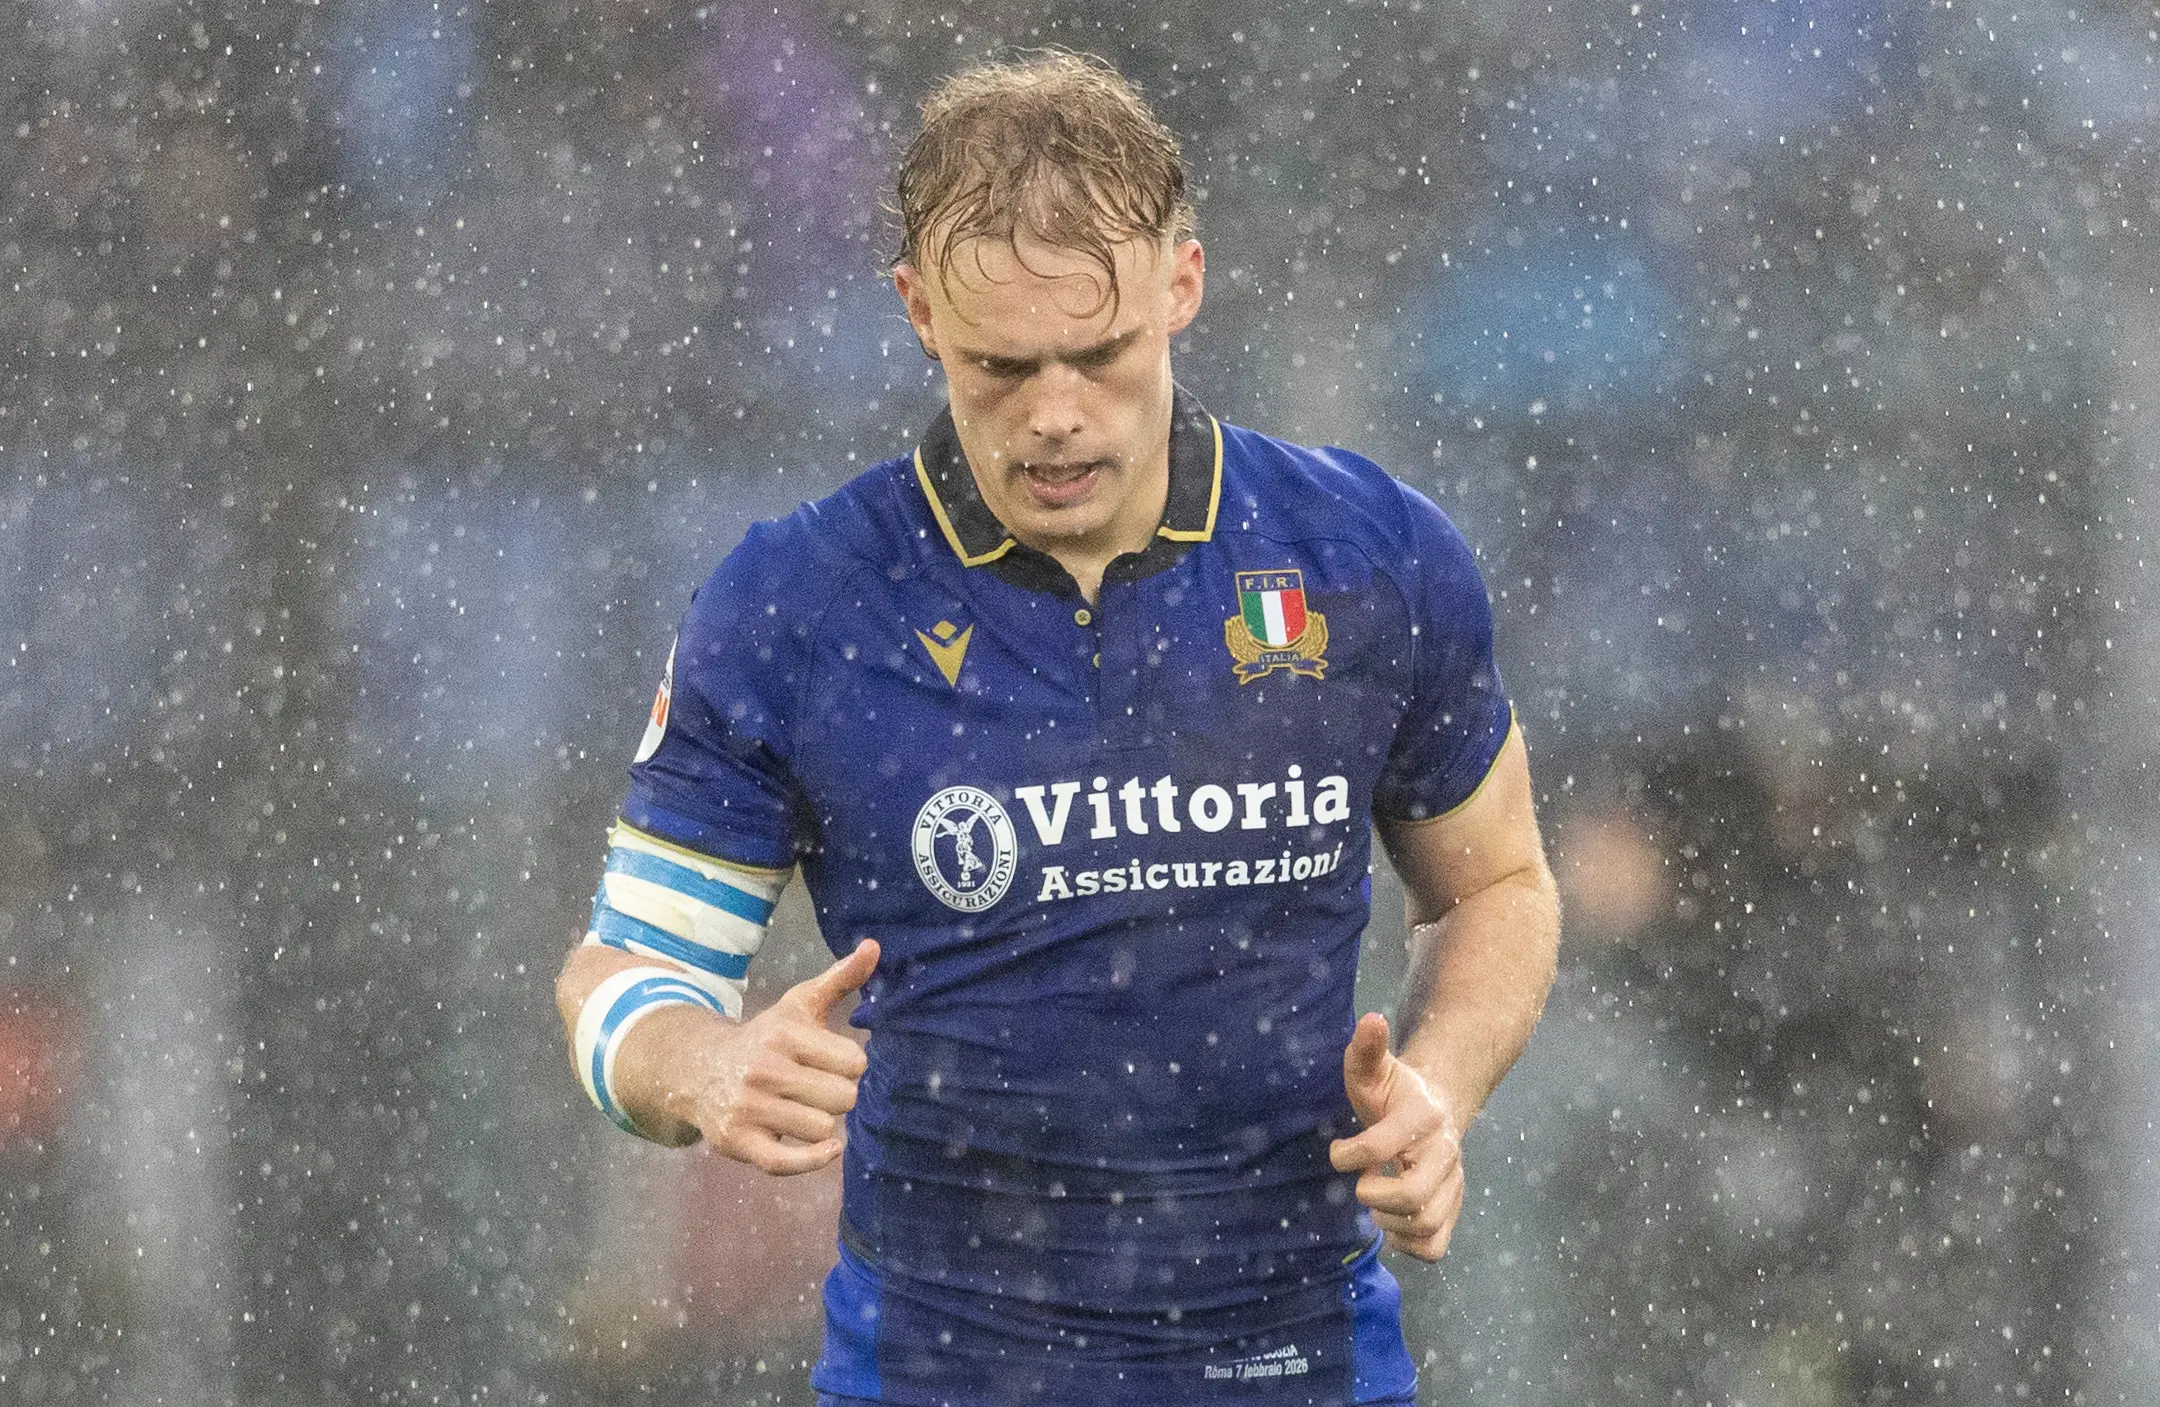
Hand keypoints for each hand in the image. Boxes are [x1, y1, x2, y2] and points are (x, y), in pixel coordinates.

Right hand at [675, 939, 878, 1174]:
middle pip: (843, 1098)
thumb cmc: (766, 1040)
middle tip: (817, 1088)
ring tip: (806, 1110)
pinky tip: (826, 1147)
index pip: (854, 1062)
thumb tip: (874, 946)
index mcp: (783, 1034)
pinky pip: (787, 1164)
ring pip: (821, 1128)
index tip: (833, 1062)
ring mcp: (749, 1108)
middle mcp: (764, 1069)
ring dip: (822, 1124)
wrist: (700, 1071)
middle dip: (838, 1095)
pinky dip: (813, 1159)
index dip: (850, 1065)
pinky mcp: (738, 1142)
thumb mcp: (799, 1004)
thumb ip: (840, 979)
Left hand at [1329, 1012, 1463, 1261]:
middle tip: (1363, 1185)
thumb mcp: (1374, 1067)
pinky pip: (1436, 1246)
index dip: (1350, 1155)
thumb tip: (1370, 1019)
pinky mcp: (1452, 1208)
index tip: (1338, 1152)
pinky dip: (1409, 1245)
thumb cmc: (1394, 1092)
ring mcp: (1452, 1183)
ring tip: (1376, 1206)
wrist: (1436, 1109)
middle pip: (1413, 1195)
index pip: (1383, 1145)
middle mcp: (1445, 1152)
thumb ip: (1366, 1047)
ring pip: (1427, 1224)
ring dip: (1390, 1222)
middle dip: (1374, 1196)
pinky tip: (1391, 1223)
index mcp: (1422, 1116)